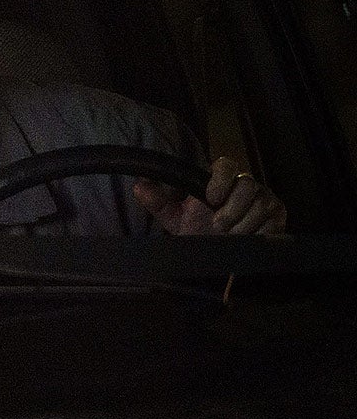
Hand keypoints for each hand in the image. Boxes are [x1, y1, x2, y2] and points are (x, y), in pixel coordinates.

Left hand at [133, 156, 287, 234]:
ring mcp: (264, 198)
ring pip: (261, 204)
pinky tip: (247, 239)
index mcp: (220, 178)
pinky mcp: (278, 216)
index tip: (209, 199)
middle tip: (217, 226)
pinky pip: (273, 221)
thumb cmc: (197, 229)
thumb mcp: (173, 217)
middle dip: (231, 209)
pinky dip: (258, 233)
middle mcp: (245, 184)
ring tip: (230, 235)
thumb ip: (156, 200)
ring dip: (243, 224)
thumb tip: (139, 185)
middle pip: (247, 184)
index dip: (220, 179)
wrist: (219, 254)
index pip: (226, 165)